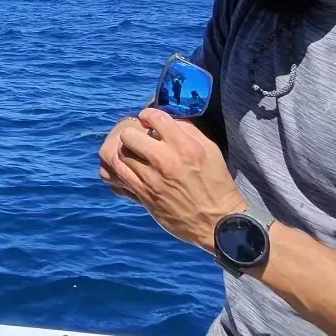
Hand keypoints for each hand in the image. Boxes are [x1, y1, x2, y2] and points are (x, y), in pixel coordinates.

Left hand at [98, 107, 244, 251]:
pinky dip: (121, 166)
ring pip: (120, 153)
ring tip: (134, 153)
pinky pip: (119, 173)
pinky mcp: (143, 193)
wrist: (217, 221)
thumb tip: (166, 118)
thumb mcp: (210, 150)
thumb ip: (188, 130)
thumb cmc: (216, 183)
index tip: (148, 120)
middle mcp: (165, 160)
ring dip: (126, 150)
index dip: (147, 115)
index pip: (154, 117)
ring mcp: (151, 178)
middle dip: (133, 133)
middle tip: (140, 138)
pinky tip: (130, 167)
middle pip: (129, 135)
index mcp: (185, 146)